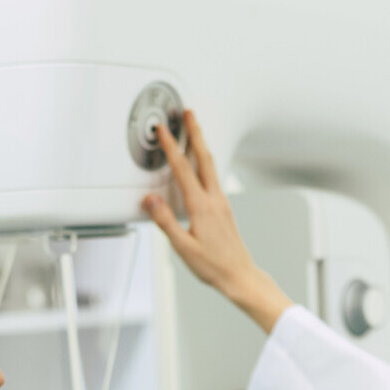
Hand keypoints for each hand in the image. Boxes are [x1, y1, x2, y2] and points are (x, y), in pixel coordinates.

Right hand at [143, 109, 293, 333]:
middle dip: (196, 133)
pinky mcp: (224, 209)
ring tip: (195, 130)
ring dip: (201, 145)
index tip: (164, 131)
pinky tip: (202, 164)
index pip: (183, 170)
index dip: (172, 148)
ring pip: (211, 165)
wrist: (240, 275)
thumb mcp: (183, 247)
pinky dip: (205, 162)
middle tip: (189, 113)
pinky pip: (213, 177)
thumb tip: (150, 201)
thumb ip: (165, 222)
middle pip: (203, 158)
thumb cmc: (213, 266)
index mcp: (201, 207)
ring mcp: (222, 203)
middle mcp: (214, 200)